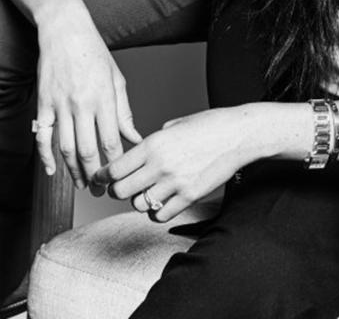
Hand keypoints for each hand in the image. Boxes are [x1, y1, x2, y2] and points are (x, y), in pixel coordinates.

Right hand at [34, 0, 141, 189]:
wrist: (65, 30)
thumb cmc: (94, 53)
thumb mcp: (116, 78)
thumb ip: (124, 111)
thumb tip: (135, 137)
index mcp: (104, 97)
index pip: (111, 140)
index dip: (115, 163)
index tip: (118, 175)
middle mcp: (82, 103)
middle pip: (87, 150)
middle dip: (94, 175)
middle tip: (99, 190)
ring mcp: (61, 104)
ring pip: (65, 147)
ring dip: (73, 171)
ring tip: (81, 184)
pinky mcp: (44, 103)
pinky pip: (43, 136)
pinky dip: (46, 156)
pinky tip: (52, 170)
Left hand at [96, 109, 260, 222]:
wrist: (239, 134)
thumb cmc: (210, 125)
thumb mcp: (177, 124)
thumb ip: (156, 139)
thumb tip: (143, 150)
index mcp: (154, 143)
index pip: (115, 168)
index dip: (102, 176)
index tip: (100, 179)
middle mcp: (160, 164)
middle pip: (120, 191)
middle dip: (117, 191)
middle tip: (120, 188)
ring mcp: (175, 182)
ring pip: (138, 205)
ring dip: (138, 202)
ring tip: (146, 194)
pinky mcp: (189, 196)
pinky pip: (160, 215)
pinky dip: (156, 212)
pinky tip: (162, 203)